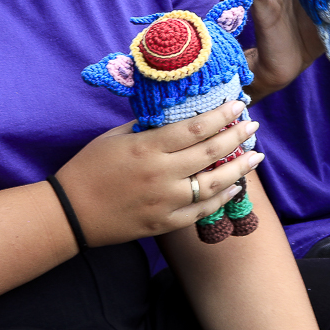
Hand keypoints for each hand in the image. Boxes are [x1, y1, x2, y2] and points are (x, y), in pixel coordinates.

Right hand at [54, 101, 263, 245]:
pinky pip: (201, 210)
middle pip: (210, 152)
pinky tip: (234, 186)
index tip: (238, 105)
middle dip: (236, 136)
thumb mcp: (115, 137)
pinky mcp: (165, 223)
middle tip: (253, 125)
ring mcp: (165, 201)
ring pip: (213, 183)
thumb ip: (147, 127)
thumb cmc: (90, 167)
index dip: (221, 116)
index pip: (195, 128)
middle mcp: (161, 173)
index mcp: (147, 147)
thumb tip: (176, 116)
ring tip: (256, 156)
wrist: (72, 212)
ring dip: (239, 168)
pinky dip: (221, 197)